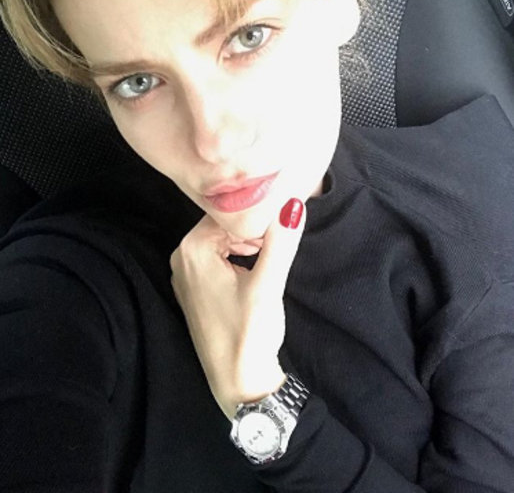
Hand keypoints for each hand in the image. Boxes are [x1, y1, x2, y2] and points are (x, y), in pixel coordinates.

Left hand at [169, 199, 306, 419]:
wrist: (239, 385)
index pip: (230, 214)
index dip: (259, 218)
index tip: (281, 230)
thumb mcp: (268, 284)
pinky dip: (238, 258)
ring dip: (248, 245)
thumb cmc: (249, 334)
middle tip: (279, 244)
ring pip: (222, 241)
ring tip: (269, 260)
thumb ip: (281, 240)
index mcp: (192, 249)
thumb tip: (293, 203)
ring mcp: (185, 275)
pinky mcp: (194, 290)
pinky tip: (255, 273)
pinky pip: (217, 259)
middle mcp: (180, 257)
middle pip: (224, 226)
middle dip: (253, 232)